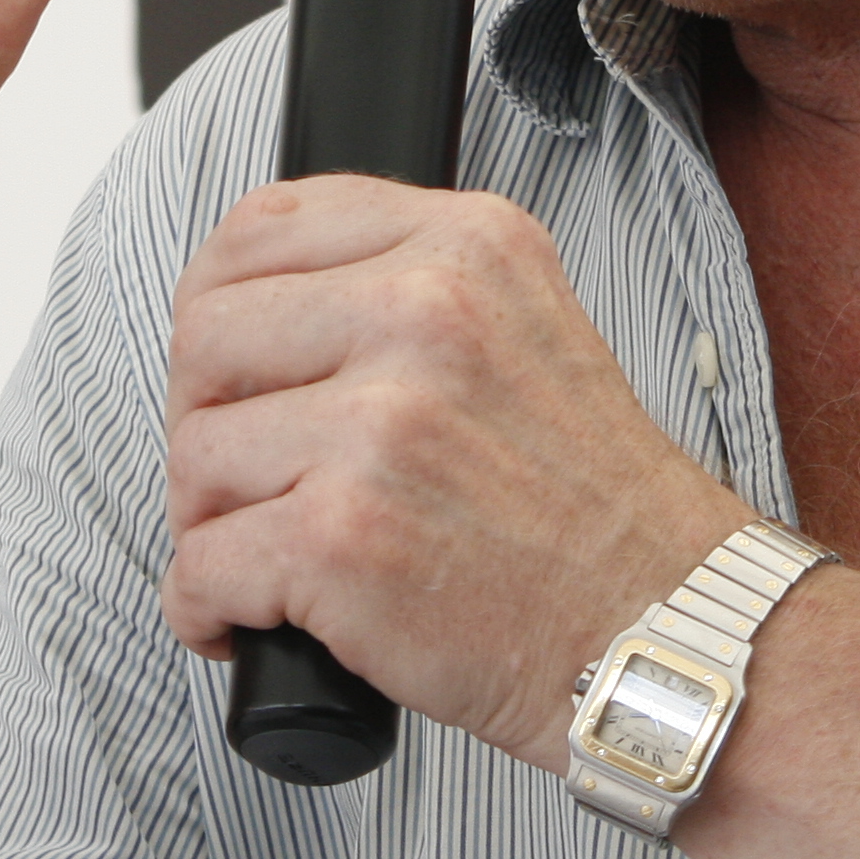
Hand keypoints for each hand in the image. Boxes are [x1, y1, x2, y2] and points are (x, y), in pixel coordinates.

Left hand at [162, 177, 747, 766]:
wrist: (665, 631)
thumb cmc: (589, 505)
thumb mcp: (524, 324)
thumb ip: (403, 284)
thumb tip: (243, 306)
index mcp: (464, 244)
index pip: (257, 227)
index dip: (219, 309)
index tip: (234, 373)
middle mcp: (424, 312)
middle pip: (205, 336)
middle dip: (205, 420)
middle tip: (250, 482)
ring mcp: (380, 426)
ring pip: (194, 455)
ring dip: (213, 524)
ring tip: (275, 558)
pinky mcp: (343, 538)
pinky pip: (199, 566)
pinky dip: (207, 610)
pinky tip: (256, 623)